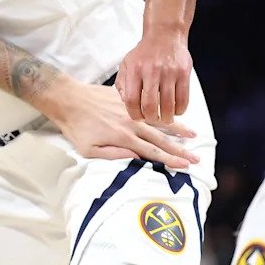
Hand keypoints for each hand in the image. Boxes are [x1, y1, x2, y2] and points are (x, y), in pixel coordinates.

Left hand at [40, 78, 198, 168]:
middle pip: (161, 139)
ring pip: (158, 121)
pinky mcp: (125, 99)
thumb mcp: (88, 150)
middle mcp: (131, 124)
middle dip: (180, 149)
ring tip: (193, 135)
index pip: (152, 152)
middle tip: (196, 158)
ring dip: (177, 129)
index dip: (170, 159)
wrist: (67, 99)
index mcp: (123, 137)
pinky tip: (171, 114)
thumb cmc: (75, 128)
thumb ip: (114, 155)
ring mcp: (129, 110)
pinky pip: (148, 107)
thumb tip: (136, 159)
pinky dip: (162, 112)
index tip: (186, 165)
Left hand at [117, 29, 191, 125]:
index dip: (134, 113)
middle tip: (152, 119)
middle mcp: (151, 71)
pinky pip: (183, 98)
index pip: (131, 99)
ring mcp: (169, 73)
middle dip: (151, 118)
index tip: (137, 117)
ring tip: (164, 118)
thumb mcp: (126, 64)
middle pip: (150, 105)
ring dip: (166, 117)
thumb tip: (125, 102)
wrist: (165, 35)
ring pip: (168, 104)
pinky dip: (180, 109)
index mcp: (135, 70)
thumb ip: (122, 83)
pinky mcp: (184, 73)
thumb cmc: (144, 52)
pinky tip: (176, 110)